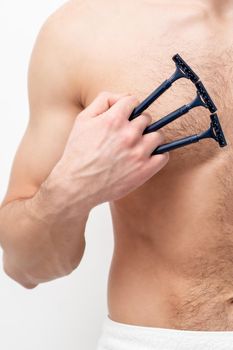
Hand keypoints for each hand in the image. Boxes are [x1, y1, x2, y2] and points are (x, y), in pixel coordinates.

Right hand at [54, 91, 168, 206]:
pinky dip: (157, 155)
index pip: (133, 101)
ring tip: (138, 146)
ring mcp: (138, 153)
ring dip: (149, 139)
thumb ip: (103, 101)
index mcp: (113, 120)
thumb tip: (123, 97)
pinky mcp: (145, 170)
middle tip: (127, 134)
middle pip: (146, 119)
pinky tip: (146, 157)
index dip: (129, 107)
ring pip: (157, 136)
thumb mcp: (83, 120)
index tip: (127, 115)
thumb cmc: (78, 152)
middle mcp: (128, 135)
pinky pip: (163, 156)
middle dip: (138, 124)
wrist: (76, 185)